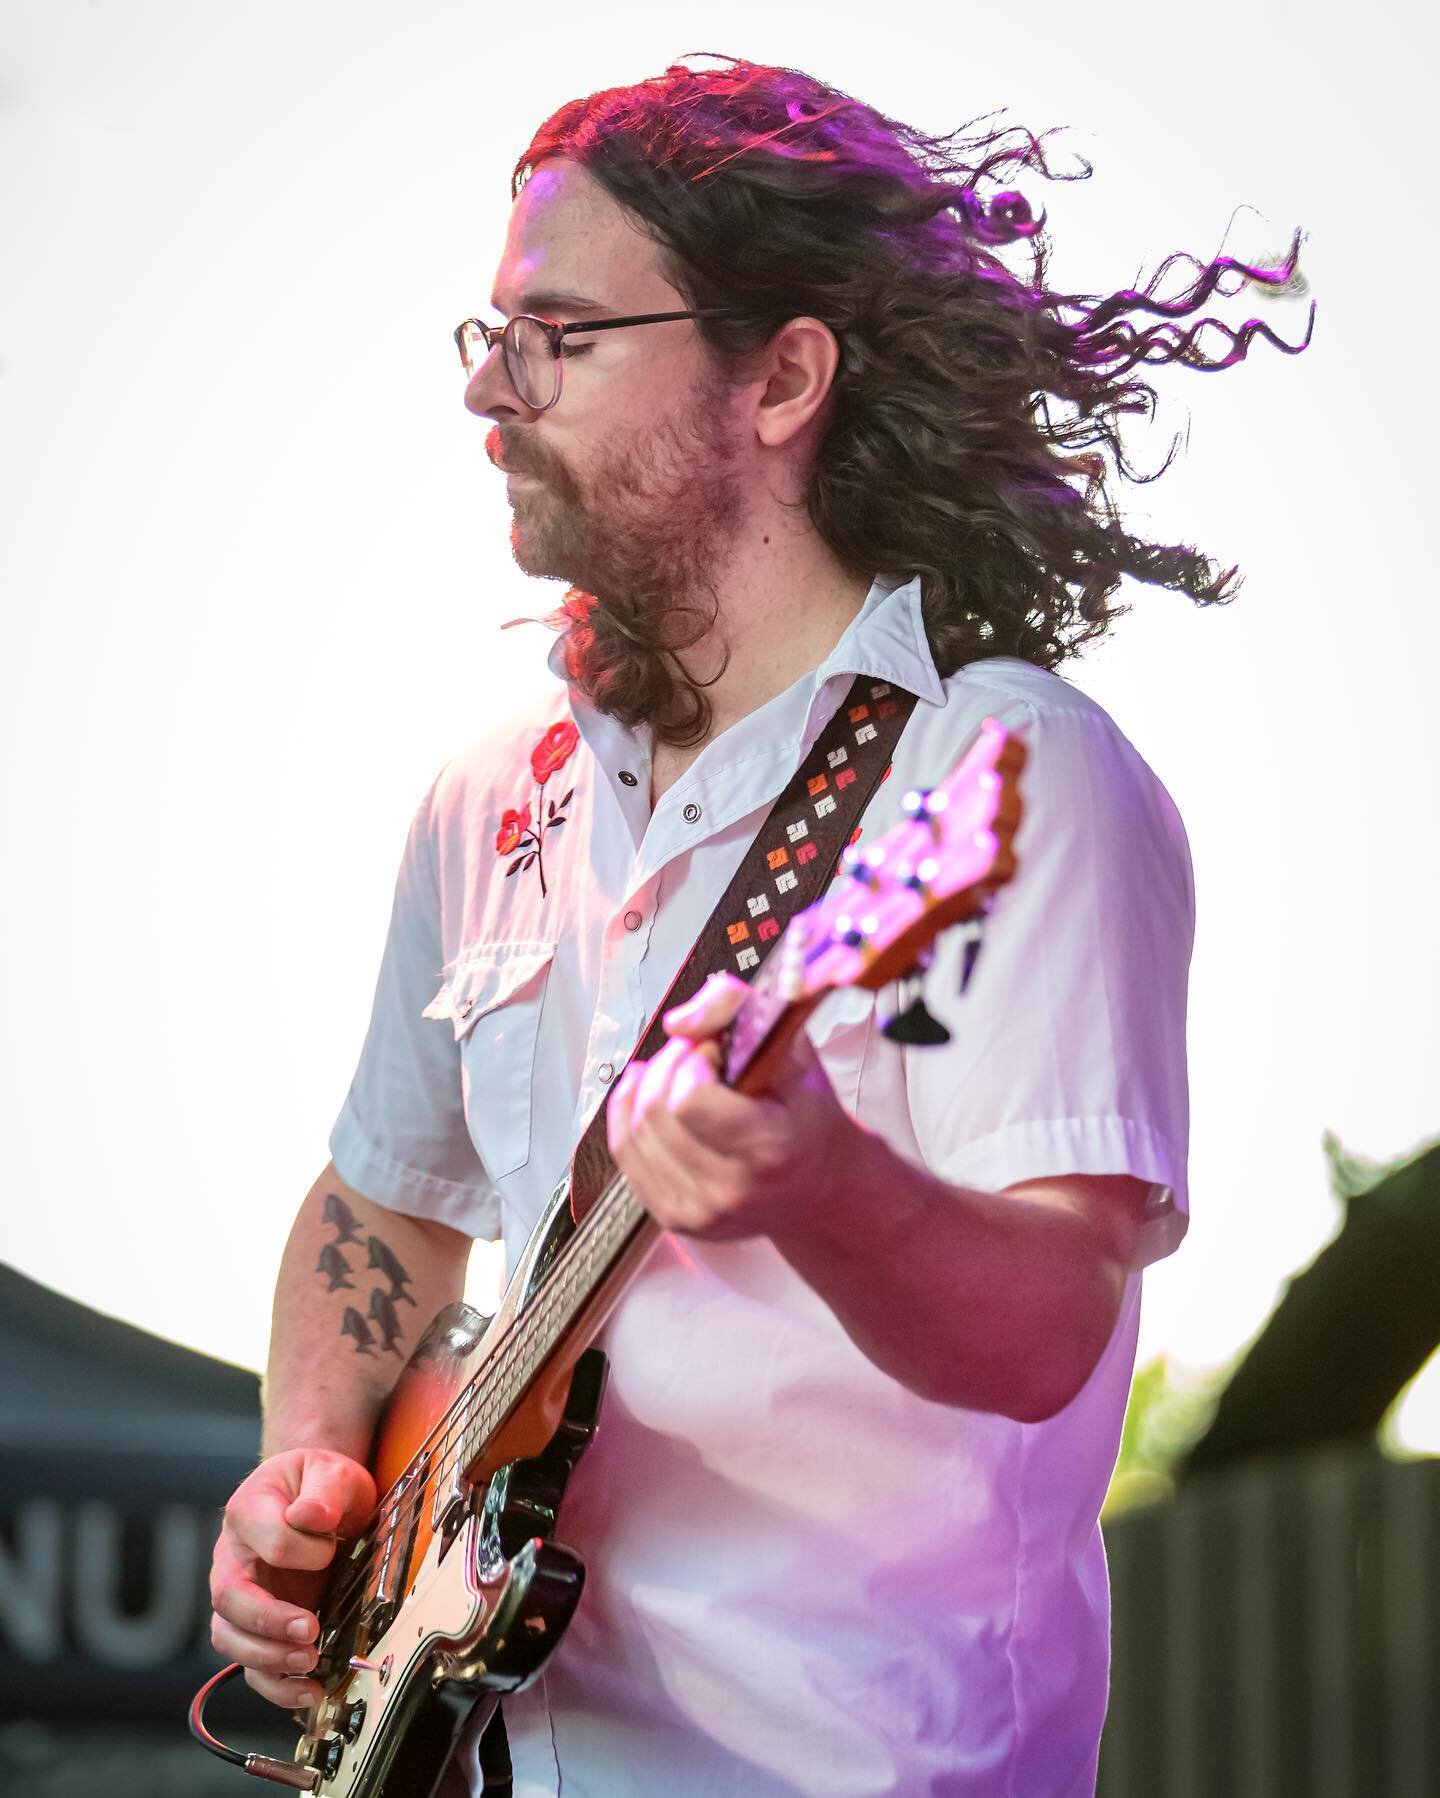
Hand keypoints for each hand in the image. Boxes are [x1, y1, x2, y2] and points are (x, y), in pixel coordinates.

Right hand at [209, 1448, 376, 1707]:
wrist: (319, 1498)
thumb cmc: (320, 1485)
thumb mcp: (330, 1471)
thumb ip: (324, 1489)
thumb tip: (311, 1516)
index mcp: (247, 1511)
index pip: (260, 1536)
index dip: (299, 1549)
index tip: (332, 1547)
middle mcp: (233, 1558)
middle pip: (228, 1598)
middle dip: (267, 1620)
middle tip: (309, 1630)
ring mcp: (240, 1597)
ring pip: (230, 1638)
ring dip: (267, 1657)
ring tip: (309, 1663)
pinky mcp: (257, 1628)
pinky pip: (251, 1666)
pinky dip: (275, 1686)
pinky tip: (308, 1692)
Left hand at [607, 972, 859, 1240]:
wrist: (821, 1192)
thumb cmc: (809, 1119)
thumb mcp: (795, 1052)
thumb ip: (737, 1009)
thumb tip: (677, 1022)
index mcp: (768, 1150)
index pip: (688, 1100)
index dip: (696, 1062)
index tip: (719, 1055)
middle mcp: (730, 1190)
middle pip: (655, 1112)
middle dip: (669, 1067)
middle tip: (697, 1057)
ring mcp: (699, 1212)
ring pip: (634, 1130)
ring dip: (649, 1087)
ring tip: (682, 1076)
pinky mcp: (674, 1218)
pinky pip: (625, 1153)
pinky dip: (629, 1113)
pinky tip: (650, 1094)